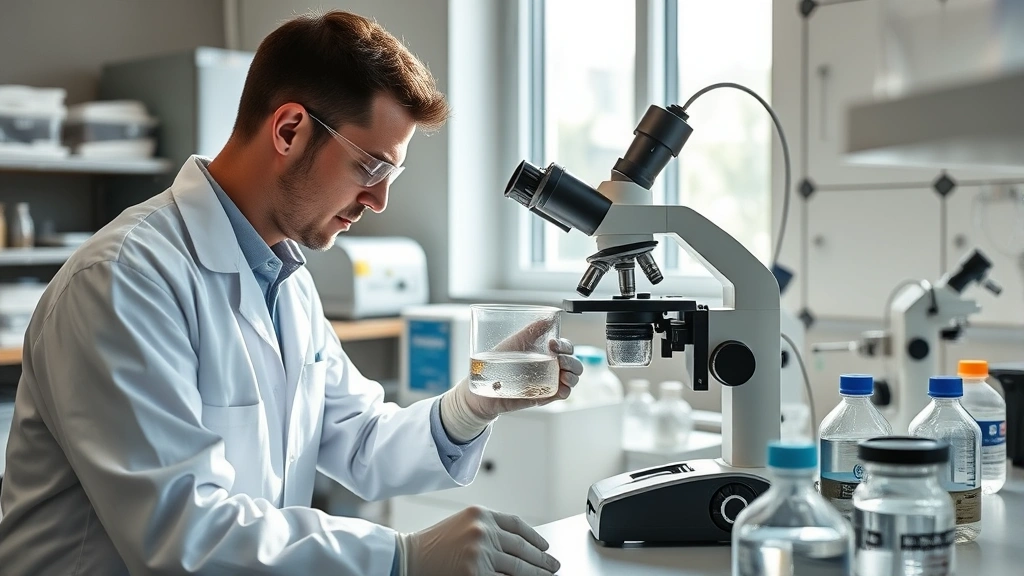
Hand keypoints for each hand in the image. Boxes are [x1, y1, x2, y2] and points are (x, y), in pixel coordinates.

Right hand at [397, 506, 559, 575]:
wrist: (406, 557)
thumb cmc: (431, 545)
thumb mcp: (461, 526)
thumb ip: (487, 531)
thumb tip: (518, 549)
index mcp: (480, 514)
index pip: (516, 525)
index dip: (534, 537)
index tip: (544, 546)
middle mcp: (482, 530)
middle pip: (521, 548)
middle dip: (541, 560)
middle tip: (553, 566)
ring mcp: (480, 553)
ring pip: (518, 568)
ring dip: (536, 575)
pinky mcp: (476, 575)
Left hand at [439, 321, 583, 441]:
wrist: (484, 388)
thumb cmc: (496, 363)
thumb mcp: (514, 342)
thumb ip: (531, 330)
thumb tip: (548, 317)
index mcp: (545, 351)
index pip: (566, 347)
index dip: (565, 345)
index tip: (553, 345)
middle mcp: (550, 366)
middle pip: (574, 363)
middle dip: (571, 361)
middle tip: (559, 361)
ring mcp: (549, 382)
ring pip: (572, 378)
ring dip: (572, 376)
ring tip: (562, 375)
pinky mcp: (545, 397)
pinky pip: (562, 394)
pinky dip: (565, 391)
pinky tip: (560, 388)